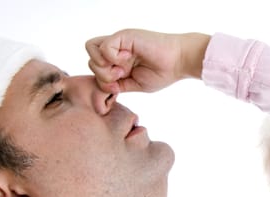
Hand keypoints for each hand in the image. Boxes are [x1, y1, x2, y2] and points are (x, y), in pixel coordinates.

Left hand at [85, 29, 209, 92]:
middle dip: (102, 75)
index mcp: (119, 62)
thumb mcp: (135, 85)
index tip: (118, 87)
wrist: (178, 62)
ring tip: (121, 70)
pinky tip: (127, 60)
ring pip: (91, 49)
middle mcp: (116, 50)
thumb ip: (118, 86)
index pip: (96, 68)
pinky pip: (103, 47)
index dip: (101, 81)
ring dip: (103, 65)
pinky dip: (112, 58)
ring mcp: (119, 42)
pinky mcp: (123, 36)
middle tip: (120, 77)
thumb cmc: (163, 73)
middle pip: (90, 60)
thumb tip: (104, 87)